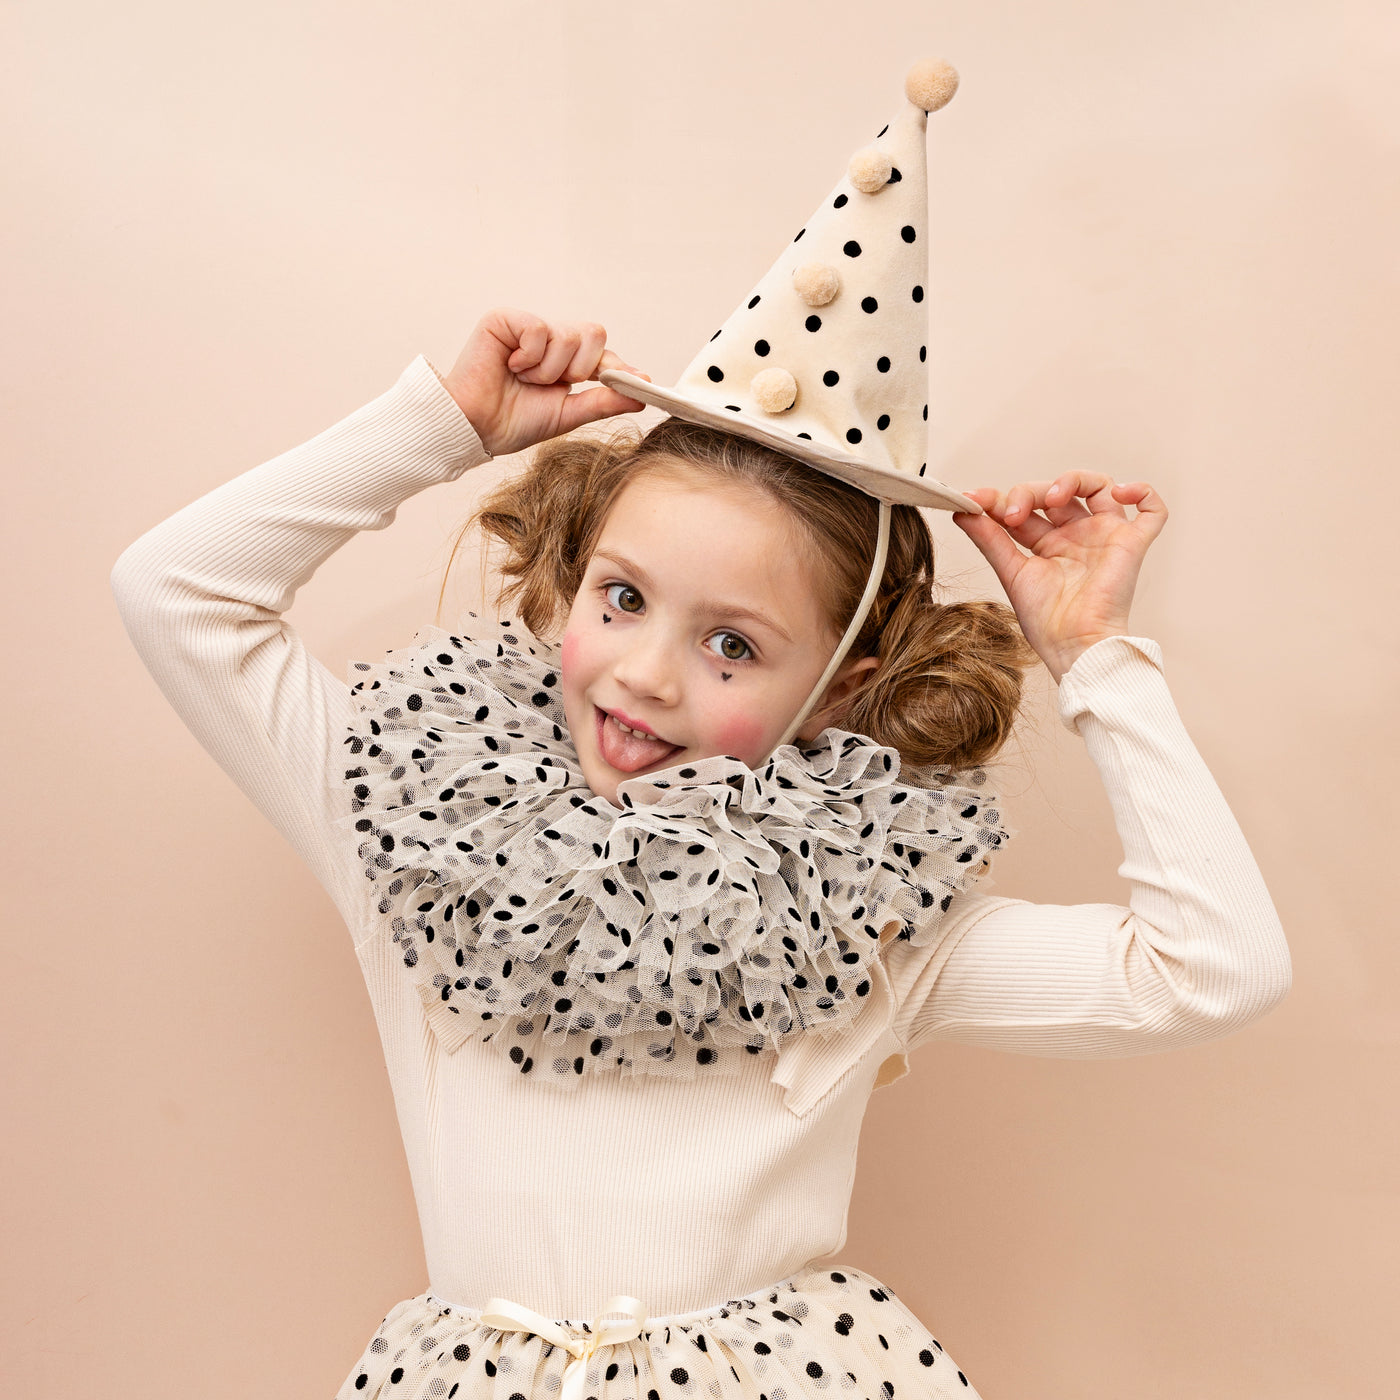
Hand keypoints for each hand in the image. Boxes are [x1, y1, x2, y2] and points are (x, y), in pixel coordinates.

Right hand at [437, 308, 651, 455]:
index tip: (638, 380)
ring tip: (523, 379)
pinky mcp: (507, 319)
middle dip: (580, 368)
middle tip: (553, 384)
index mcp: (566, 362)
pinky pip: (540, 331)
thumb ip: (603, 402)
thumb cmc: (514, 422)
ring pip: (569, 335)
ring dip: (550, 369)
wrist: (477, 426)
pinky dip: (530, 357)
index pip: (603, 353)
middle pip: (594, 333)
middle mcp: (551, 341)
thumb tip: (642, 395)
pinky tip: (511, 366)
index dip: (618, 367)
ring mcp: (529, 327)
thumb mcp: (568, 414)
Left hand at [951, 472, 1167, 683]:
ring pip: (1099, 487)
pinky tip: (1120, 491)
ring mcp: (1105, 537)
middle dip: (1031, 492)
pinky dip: (1142, 492)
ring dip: (1074, 480)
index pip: (1027, 507)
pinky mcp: (1131, 545)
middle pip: (1058, 492)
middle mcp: (1078, 536)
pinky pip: (1152, 510)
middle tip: (1012, 512)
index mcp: (1049, 544)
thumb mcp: (1010, 573)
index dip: (1002, 498)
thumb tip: (962, 510)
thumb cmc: (1046, 622)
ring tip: (1054, 497)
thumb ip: (989, 539)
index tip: (975, 500)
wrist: (1073, 646)